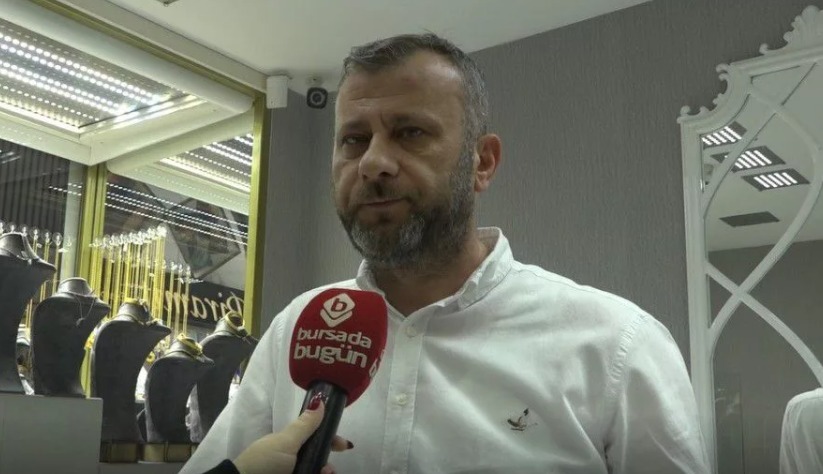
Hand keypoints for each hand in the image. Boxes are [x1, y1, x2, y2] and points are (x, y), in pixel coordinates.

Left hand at [233, 402, 351, 473]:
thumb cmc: (265, 461)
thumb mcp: (286, 441)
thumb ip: (305, 425)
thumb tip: (320, 400)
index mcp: (289, 443)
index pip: (314, 438)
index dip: (330, 439)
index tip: (343, 445)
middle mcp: (291, 458)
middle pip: (317, 456)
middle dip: (328, 461)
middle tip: (330, 468)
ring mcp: (291, 471)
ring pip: (315, 469)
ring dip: (324, 471)